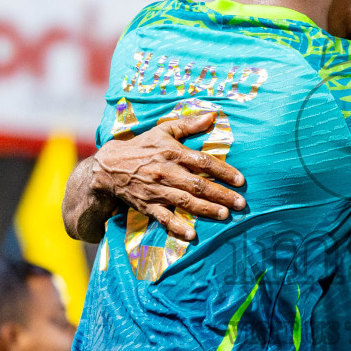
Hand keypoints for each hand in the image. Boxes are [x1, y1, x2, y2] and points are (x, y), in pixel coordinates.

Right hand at [94, 111, 245, 240]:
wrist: (110, 167)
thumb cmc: (142, 147)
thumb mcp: (163, 130)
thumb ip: (189, 124)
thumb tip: (212, 116)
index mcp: (173, 153)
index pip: (203, 162)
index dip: (223, 171)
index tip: (240, 180)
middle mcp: (167, 172)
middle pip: (198, 185)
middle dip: (221, 195)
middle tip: (241, 204)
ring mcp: (157, 191)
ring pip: (185, 201)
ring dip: (206, 210)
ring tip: (225, 215)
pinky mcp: (148, 206)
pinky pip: (164, 218)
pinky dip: (177, 226)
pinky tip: (192, 234)